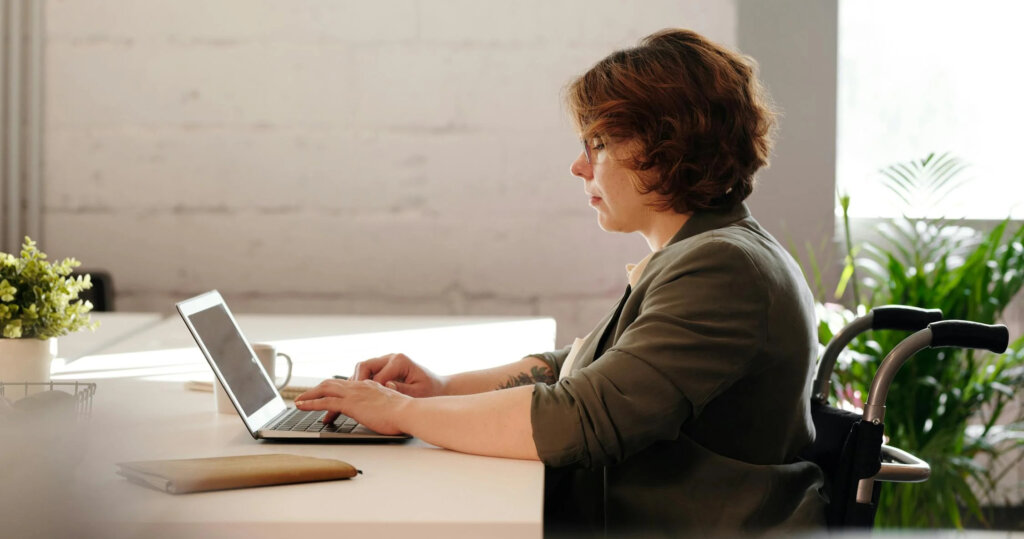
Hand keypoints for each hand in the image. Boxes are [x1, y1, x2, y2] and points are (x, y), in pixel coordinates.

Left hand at [294, 379, 409, 434]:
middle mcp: (360, 386)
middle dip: (316, 390)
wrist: (408, 412)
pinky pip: (325, 401)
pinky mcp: (350, 404)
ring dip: (309, 395)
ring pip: (325, 389)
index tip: (326, 395)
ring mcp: (354, 394)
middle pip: (332, 384)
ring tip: (299, 402)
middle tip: (306, 396)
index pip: (346, 385)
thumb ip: (382, 406)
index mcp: (369, 386)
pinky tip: (302, 406)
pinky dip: (311, 403)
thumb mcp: (391, 406)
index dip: (333, 390)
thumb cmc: (405, 413)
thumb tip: (382, 412)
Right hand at [351, 353, 446, 397]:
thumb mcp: (419, 393)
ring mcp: (386, 361)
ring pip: (362, 368)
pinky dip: (362, 383)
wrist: (438, 387)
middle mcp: (391, 358)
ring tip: (353, 398)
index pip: (375, 375)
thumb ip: (402, 389)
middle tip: (351, 399)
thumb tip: (386, 386)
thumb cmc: (431, 390)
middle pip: (364, 366)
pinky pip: (367, 373)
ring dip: (357, 382)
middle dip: (356, 383)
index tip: (363, 403)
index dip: (367, 390)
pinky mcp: (384, 367)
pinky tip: (360, 396)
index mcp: (399, 361)